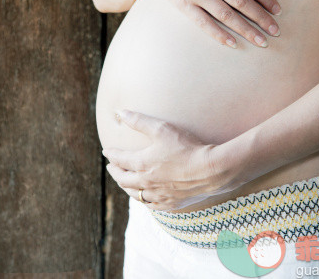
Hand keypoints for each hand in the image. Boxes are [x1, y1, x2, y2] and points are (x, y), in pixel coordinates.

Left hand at [102, 110, 238, 210]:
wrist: (211, 170)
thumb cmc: (187, 147)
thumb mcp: (161, 129)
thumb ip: (139, 121)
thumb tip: (120, 112)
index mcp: (141, 164)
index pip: (119, 160)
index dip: (111, 155)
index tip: (107, 151)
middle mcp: (146, 182)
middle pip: (123, 179)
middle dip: (115, 172)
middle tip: (111, 167)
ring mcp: (158, 195)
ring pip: (135, 194)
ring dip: (126, 187)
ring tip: (124, 182)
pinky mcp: (171, 203)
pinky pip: (151, 205)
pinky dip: (144, 200)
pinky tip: (145, 197)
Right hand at [143, 0, 280, 47]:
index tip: (278, 11)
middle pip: (242, 2)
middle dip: (261, 18)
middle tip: (275, 31)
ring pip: (227, 15)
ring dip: (246, 29)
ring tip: (261, 41)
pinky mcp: (184, 4)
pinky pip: (204, 23)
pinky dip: (219, 34)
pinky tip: (233, 43)